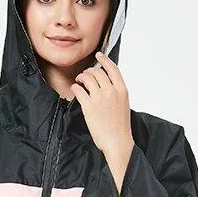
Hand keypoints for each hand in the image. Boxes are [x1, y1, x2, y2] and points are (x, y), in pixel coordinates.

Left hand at [70, 51, 134, 193]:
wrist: (117, 140)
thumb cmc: (120, 126)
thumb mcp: (123, 104)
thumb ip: (116, 92)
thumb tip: (107, 84)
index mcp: (122, 89)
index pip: (113, 68)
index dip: (104, 60)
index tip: (98, 55)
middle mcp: (111, 91)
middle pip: (97, 72)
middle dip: (89, 71)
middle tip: (85, 76)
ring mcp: (100, 98)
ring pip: (88, 78)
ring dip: (81, 77)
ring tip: (79, 82)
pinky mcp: (88, 106)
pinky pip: (79, 90)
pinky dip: (75, 87)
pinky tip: (74, 89)